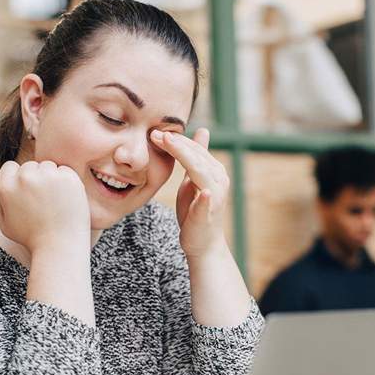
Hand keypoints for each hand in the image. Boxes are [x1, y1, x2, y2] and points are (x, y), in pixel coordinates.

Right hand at [0, 160, 90, 254]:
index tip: (27, 192)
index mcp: (7, 187)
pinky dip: (66, 182)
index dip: (18, 179)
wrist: (60, 246)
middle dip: (36, 178)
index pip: (10, 167)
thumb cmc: (32, 238)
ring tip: (54, 201)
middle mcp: (26, 178)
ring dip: (51, 178)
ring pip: (48, 166)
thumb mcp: (5, 224)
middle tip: (43, 201)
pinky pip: (64, 171)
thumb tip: (3, 184)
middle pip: (30, 166)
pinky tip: (65, 199)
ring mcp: (48, 176)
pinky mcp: (68, 178)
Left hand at [149, 128, 228, 257]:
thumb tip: (202, 131)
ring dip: (185, 155)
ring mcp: (216, 197)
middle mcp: (219, 180)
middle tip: (155, 133)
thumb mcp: (194, 180)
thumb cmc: (196, 211)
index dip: (176, 139)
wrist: (203, 243)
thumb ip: (196, 158)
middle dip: (176, 143)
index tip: (156, 131)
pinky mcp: (209, 214)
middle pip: (196, 156)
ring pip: (201, 171)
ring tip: (168, 143)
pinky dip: (207, 198)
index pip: (194, 149)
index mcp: (214, 170)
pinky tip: (205, 192)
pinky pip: (208, 203)